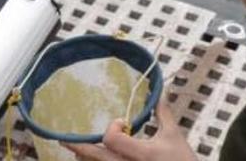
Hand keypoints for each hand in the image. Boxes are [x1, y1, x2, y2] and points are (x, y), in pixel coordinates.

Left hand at [62, 100, 197, 160]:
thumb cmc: (181, 160)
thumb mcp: (173, 135)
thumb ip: (163, 113)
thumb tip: (159, 92)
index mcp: (141, 153)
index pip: (112, 139)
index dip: (113, 127)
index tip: (123, 122)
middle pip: (94, 156)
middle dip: (78, 146)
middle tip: (64, 139)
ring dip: (86, 157)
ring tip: (79, 150)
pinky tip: (92, 158)